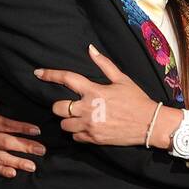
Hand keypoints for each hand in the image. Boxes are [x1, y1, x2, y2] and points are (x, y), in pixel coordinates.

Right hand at [0, 94, 45, 177]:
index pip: (6, 124)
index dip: (22, 128)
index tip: (37, 131)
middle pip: (6, 142)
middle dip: (25, 146)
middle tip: (41, 150)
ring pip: (1, 157)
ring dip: (17, 162)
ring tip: (32, 166)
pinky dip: (3, 171)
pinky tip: (13, 173)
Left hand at [33, 45, 157, 144]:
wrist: (150, 124)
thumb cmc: (137, 100)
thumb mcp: (122, 79)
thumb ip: (104, 64)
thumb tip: (90, 49)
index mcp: (94, 90)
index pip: (66, 79)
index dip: (50, 75)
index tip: (38, 73)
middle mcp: (88, 108)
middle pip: (58, 108)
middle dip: (61, 106)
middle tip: (69, 106)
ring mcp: (90, 125)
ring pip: (64, 125)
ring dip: (68, 121)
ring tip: (78, 118)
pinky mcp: (94, 139)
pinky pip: (75, 137)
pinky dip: (77, 133)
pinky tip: (86, 128)